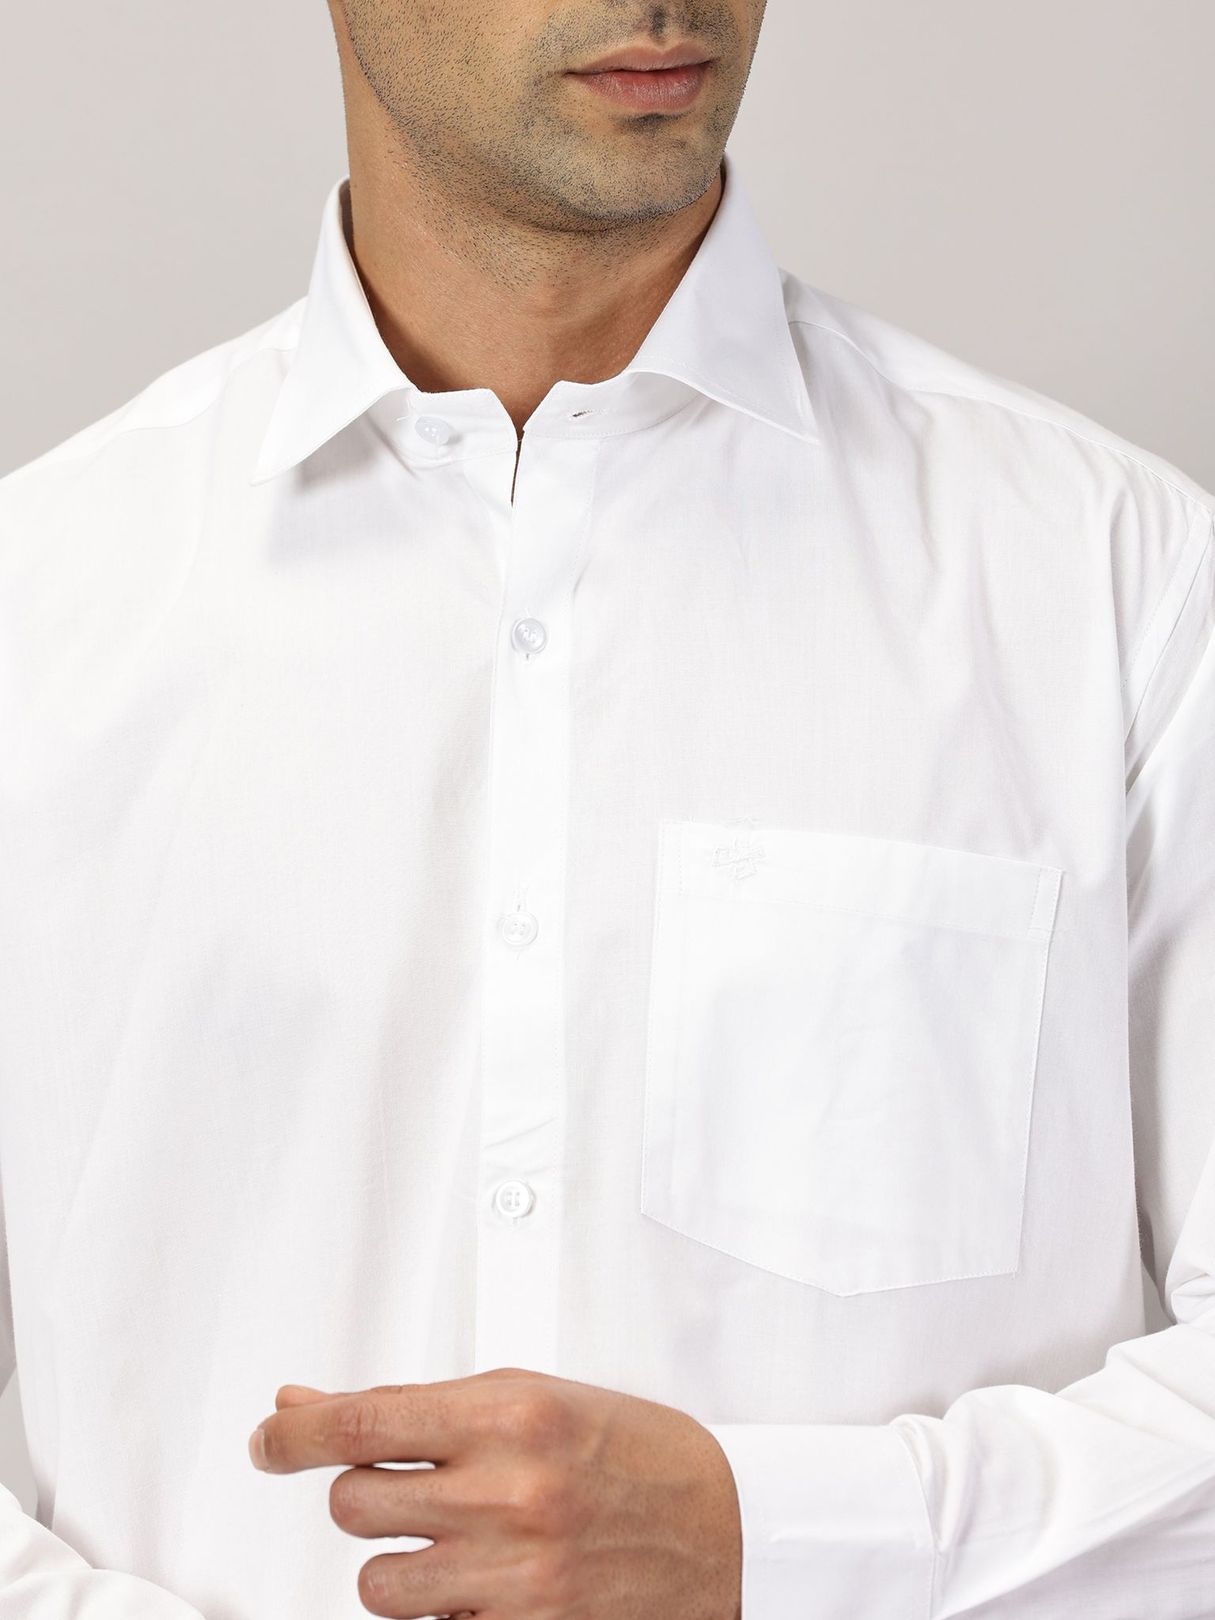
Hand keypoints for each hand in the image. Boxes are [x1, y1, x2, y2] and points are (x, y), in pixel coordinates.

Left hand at [248, 1367, 741, 1619]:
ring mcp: (516, 1578)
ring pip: (377, 1584)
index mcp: (511, 1415)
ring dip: (401, 1562)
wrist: (729, 1529)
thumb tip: (311, 1408)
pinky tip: (487, 1582)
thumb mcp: (531, 1398)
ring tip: (458, 1540)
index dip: (292, 1437)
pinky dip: (443, 1610)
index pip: (358, 1424)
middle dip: (368, 1492)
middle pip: (355, 1503)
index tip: (269, 1441)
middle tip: (415, 1484)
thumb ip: (418, 1407)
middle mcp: (508, 1495)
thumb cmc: (634, 1453)